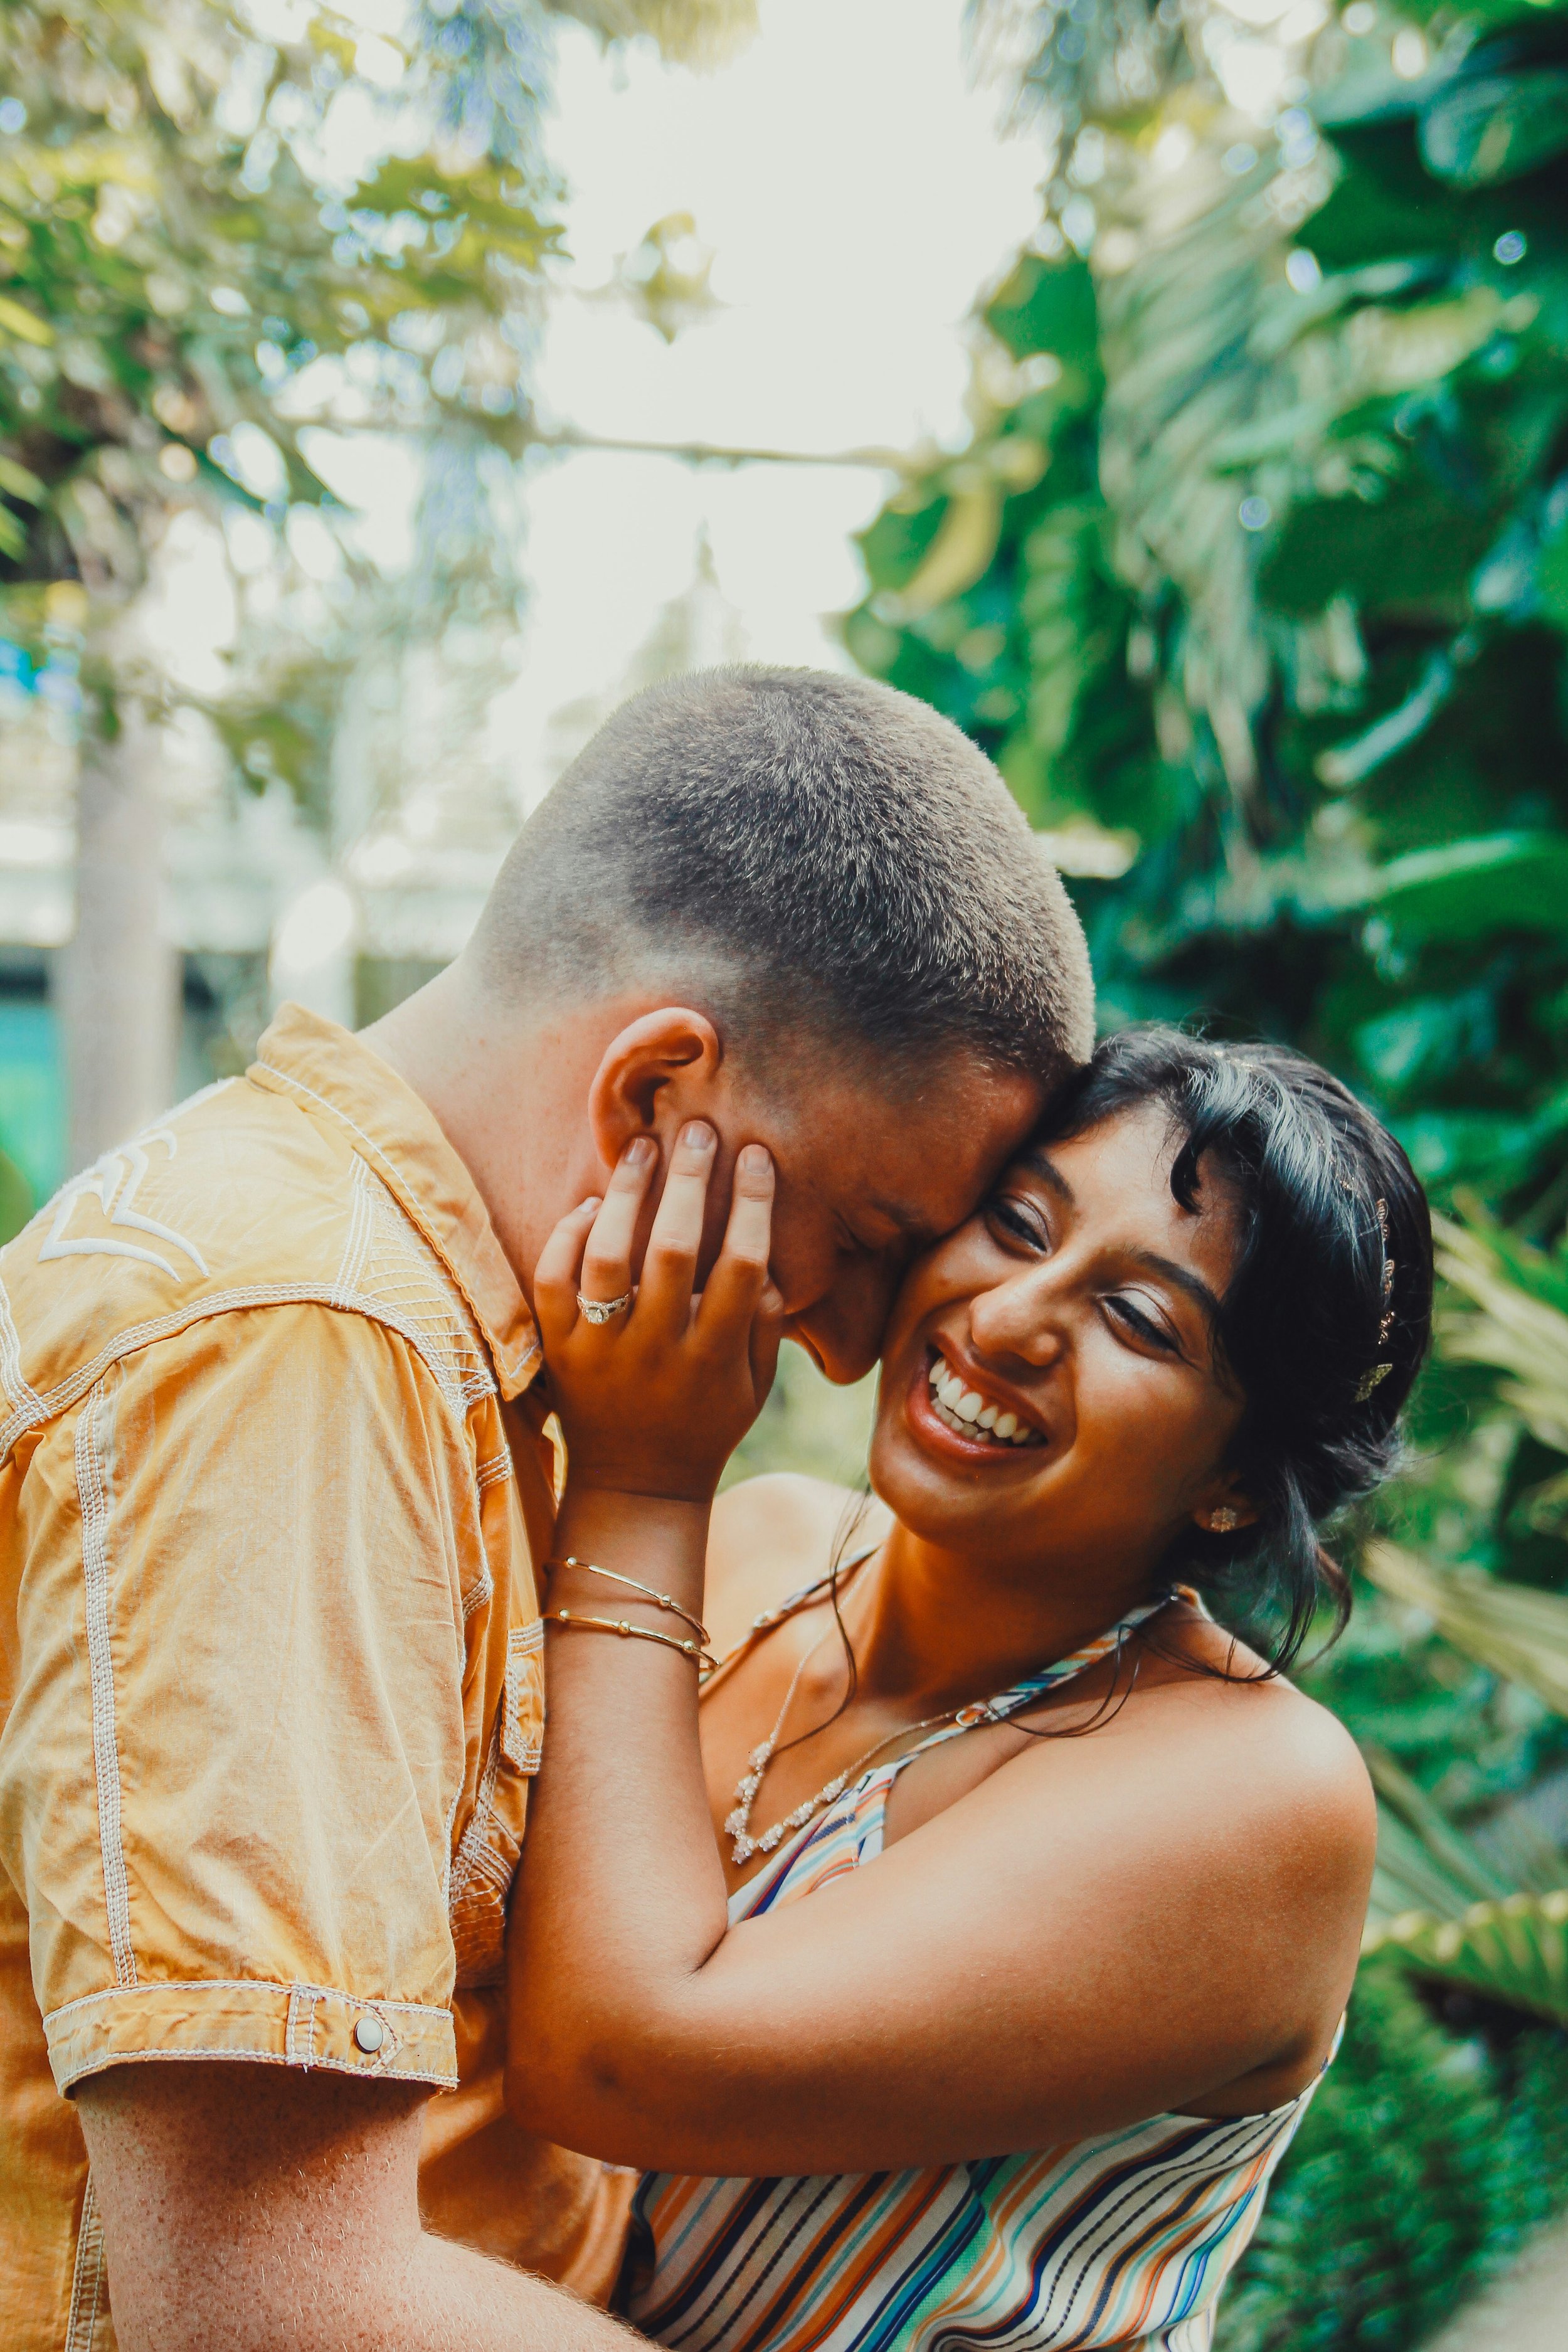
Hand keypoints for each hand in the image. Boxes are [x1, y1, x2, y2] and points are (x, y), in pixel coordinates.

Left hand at [534, 1122, 784, 1502]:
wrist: (635, 1487)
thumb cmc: (705, 1426)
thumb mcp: (754, 1388)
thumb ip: (767, 1329)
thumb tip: (771, 1263)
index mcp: (714, 1358)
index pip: (742, 1266)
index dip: (753, 1205)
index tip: (756, 1156)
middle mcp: (658, 1350)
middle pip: (675, 1250)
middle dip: (691, 1182)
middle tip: (700, 1130)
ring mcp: (603, 1349)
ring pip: (608, 1257)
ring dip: (627, 1196)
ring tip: (643, 1149)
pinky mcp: (560, 1349)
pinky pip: (554, 1281)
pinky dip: (567, 1237)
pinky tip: (590, 1205)